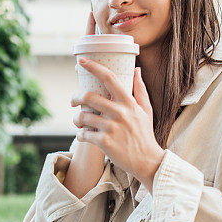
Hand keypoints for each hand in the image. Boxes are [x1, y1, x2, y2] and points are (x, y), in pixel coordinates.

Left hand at [70, 58, 165, 192]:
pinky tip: (84, 136)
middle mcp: (119, 112)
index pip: (109, 78)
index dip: (93, 67)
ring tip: (79, 122)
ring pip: (82, 116)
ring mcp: (111, 128)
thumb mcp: (146, 110)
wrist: (147, 161)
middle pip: (88, 97)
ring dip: (76, 119)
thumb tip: (136, 69)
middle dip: (75, 98)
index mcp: (128, 102)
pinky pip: (83, 134)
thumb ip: (140, 89)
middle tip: (73, 102)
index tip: (81, 61)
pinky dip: (80, 135)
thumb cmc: (145, 134)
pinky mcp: (104, 142)